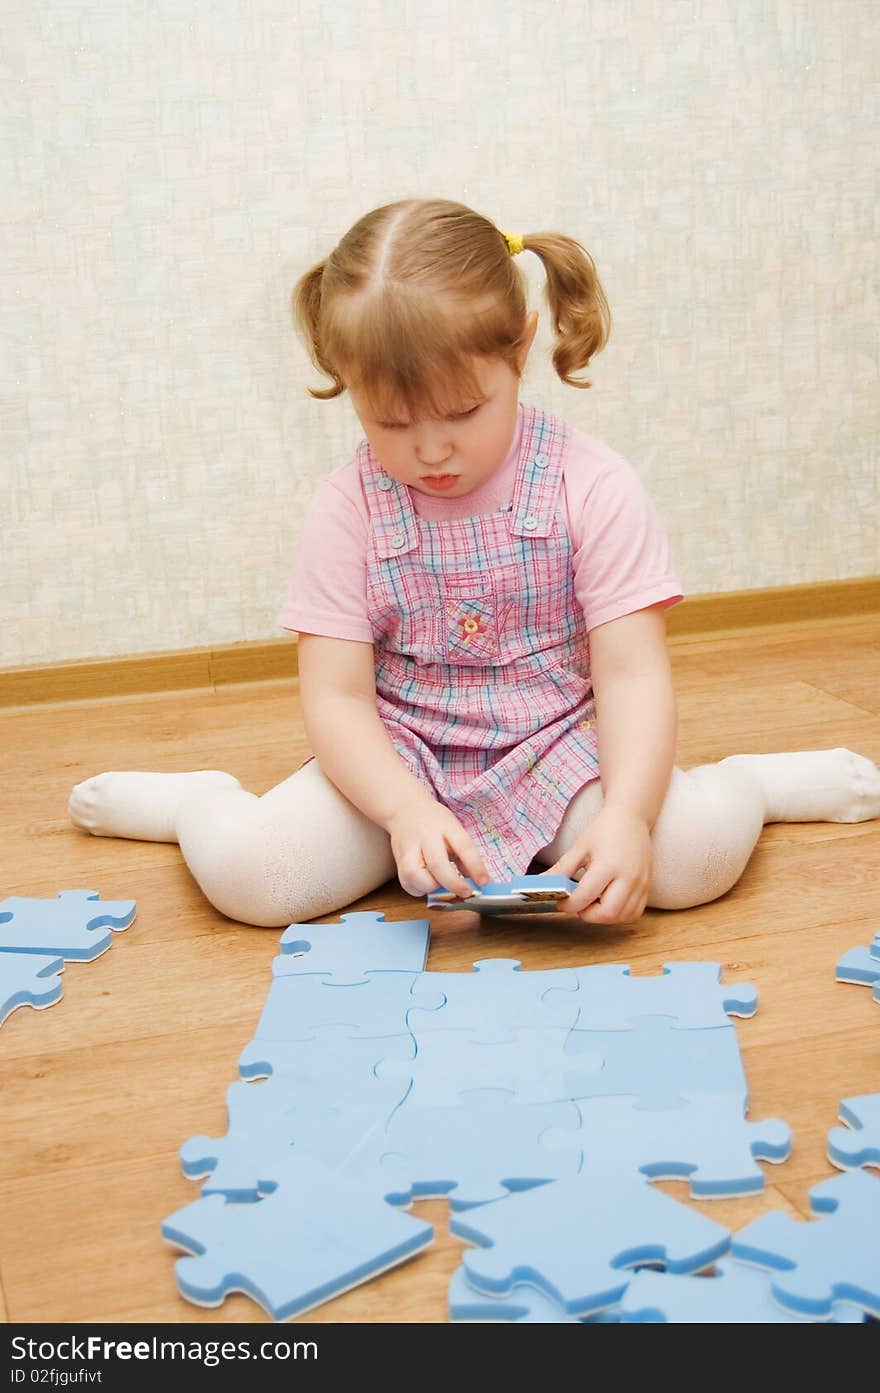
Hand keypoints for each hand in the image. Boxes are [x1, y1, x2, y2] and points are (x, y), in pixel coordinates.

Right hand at [384, 793, 489, 898]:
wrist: (404, 810)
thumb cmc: (434, 822)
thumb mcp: (455, 830)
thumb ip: (466, 855)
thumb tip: (479, 881)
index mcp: (445, 826)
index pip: (463, 846)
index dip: (475, 866)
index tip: (484, 882)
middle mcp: (425, 837)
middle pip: (437, 863)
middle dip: (453, 883)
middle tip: (466, 892)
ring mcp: (408, 849)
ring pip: (416, 877)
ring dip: (432, 887)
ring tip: (442, 884)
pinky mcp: (398, 862)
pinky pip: (408, 884)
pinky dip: (420, 889)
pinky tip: (427, 883)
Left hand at [544, 802, 652, 924]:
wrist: (631, 818)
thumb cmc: (604, 830)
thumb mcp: (579, 847)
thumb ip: (561, 869)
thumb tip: (541, 884)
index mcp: (608, 865)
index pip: (585, 896)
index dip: (569, 905)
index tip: (561, 903)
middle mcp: (628, 877)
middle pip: (607, 913)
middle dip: (588, 915)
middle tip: (578, 905)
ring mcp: (641, 883)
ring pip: (622, 916)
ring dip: (604, 917)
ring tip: (593, 902)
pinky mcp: (647, 886)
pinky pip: (635, 912)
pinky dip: (620, 914)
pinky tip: (608, 902)